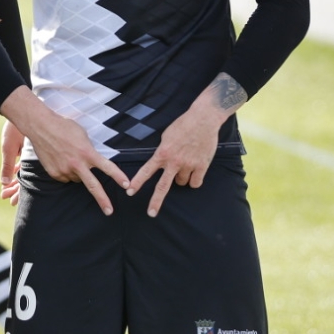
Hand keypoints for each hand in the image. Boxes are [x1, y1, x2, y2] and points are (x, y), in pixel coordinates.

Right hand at [0, 87, 128, 214]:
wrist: (41, 127)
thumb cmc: (63, 126)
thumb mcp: (82, 134)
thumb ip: (89, 149)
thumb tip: (91, 159)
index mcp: (87, 152)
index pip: (107, 167)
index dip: (118, 176)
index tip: (127, 185)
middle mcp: (77, 164)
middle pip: (93, 186)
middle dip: (102, 200)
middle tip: (109, 211)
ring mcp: (65, 170)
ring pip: (77, 179)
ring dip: (78, 173)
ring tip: (69, 158)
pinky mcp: (55, 173)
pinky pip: (65, 178)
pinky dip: (65, 172)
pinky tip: (60, 160)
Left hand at [128, 73, 245, 217]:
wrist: (203, 119)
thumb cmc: (183, 125)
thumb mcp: (166, 136)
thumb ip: (163, 152)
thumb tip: (161, 162)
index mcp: (162, 153)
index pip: (146, 171)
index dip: (138, 182)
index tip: (130, 192)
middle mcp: (174, 161)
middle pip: (163, 186)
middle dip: (156, 201)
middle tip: (151, 213)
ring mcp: (188, 165)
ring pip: (182, 183)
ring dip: (181, 178)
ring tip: (185, 163)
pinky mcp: (201, 166)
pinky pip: (195, 183)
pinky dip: (194, 179)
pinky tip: (195, 170)